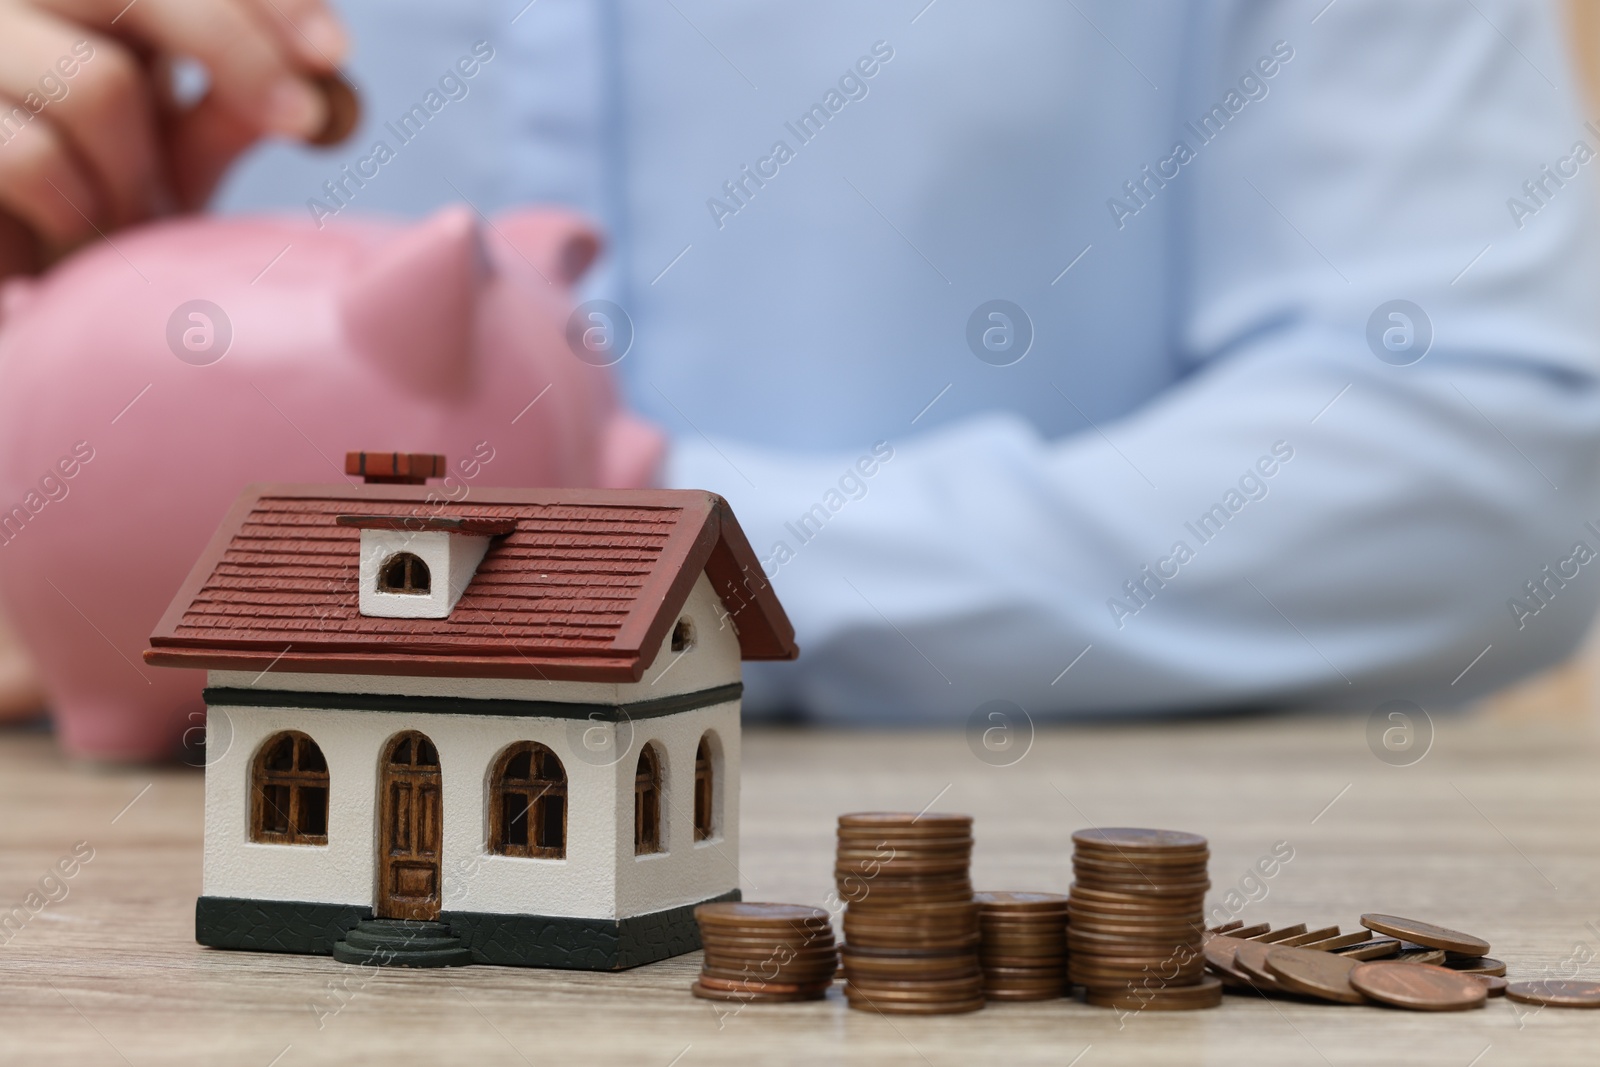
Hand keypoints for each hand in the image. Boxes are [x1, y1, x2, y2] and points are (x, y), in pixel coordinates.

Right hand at [0, 0, 346, 276]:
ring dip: (142, 178)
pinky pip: (35, 158)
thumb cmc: (88, 203)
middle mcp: (20, 4)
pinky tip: (74, 243)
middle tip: (300, 117)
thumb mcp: (174, 150)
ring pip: (98, 85)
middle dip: (232, 45)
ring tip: (135, 224)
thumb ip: (232, 107)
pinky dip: (80, 215)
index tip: (333, 53)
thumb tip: (320, 86)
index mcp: (88, 1)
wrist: (6, 265)